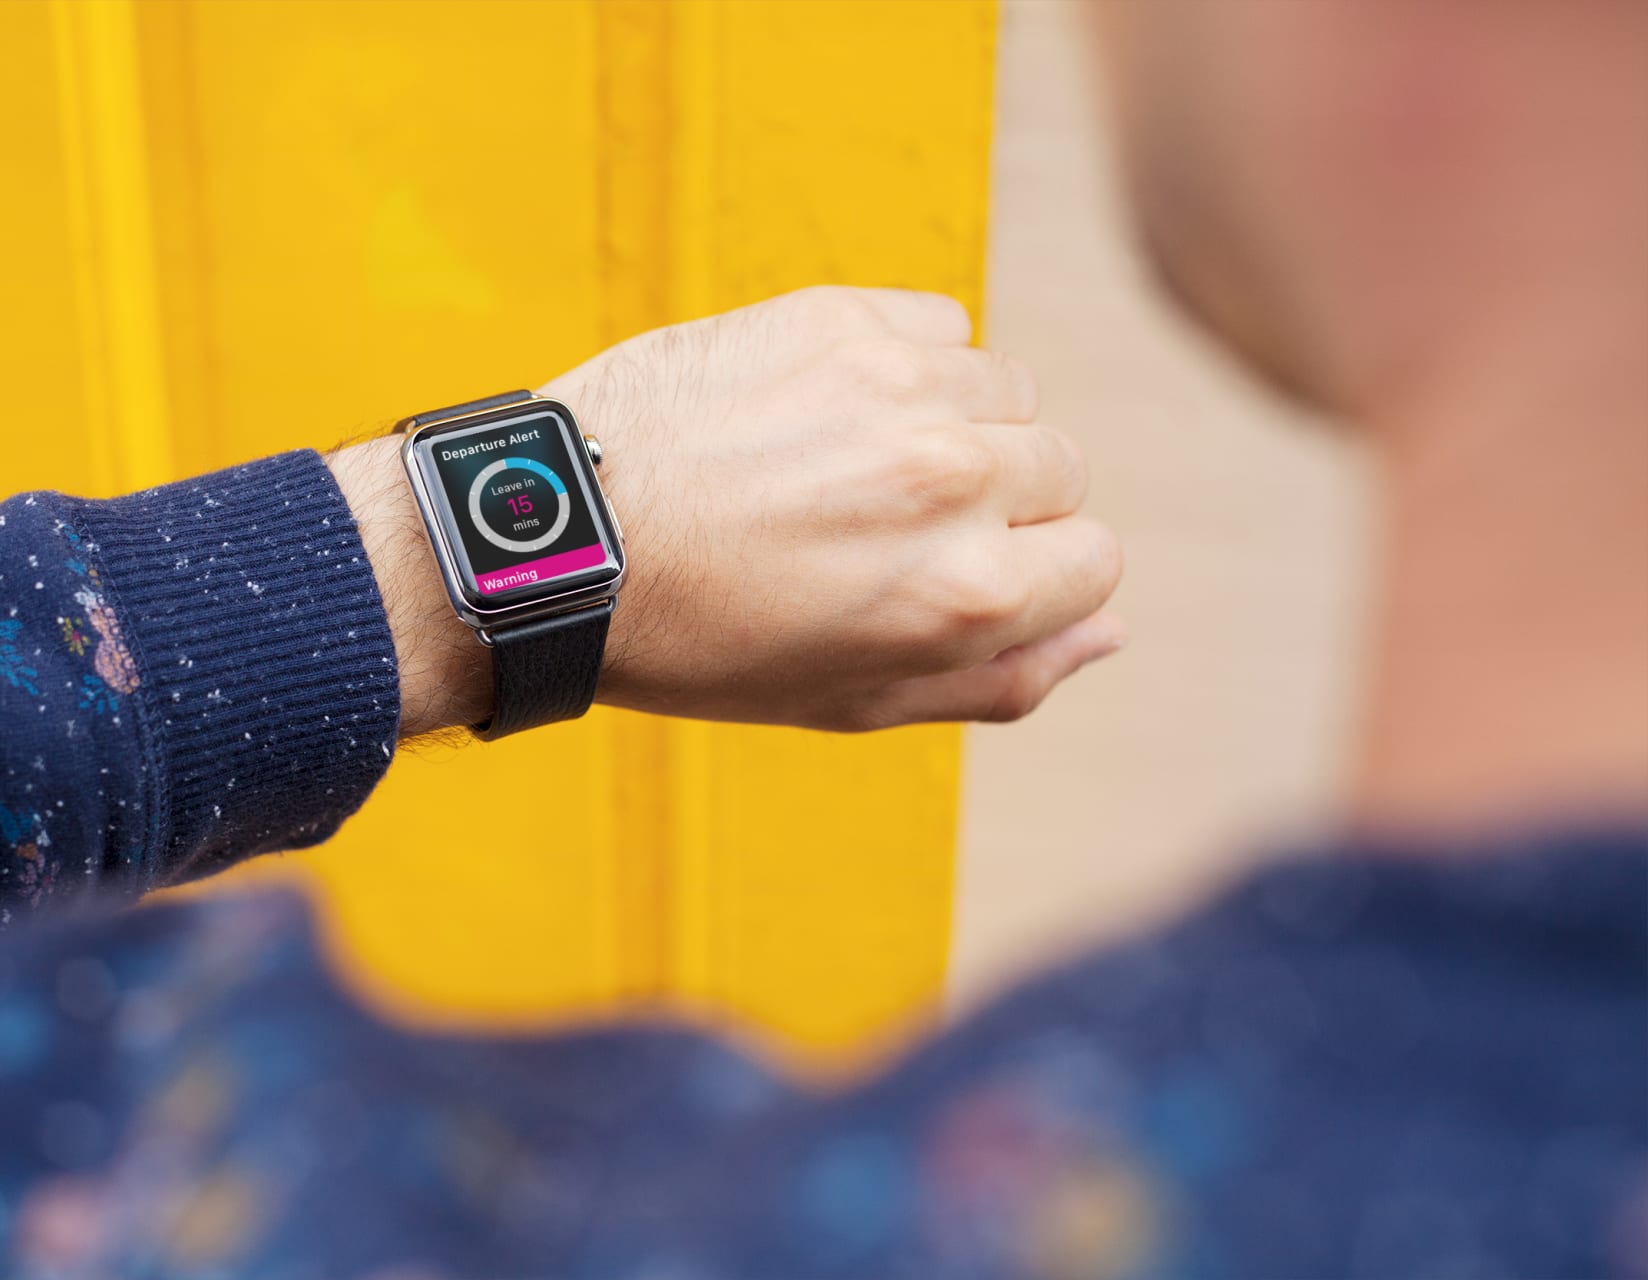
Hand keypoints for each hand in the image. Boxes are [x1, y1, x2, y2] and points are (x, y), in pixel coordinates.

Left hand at [332, 287, 1123, 736]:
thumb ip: (998, 678)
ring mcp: (902, 388)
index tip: (953, 575)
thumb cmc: (698, 641)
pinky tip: (821, 407)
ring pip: (1008, 390)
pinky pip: (941, 328)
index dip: (1029, 576)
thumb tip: (1112, 633)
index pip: (1096, 561)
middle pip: (1061, 469)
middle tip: (881, 526)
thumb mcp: (851, 700)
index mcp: (968, 596)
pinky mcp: (844, 317)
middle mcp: (955, 482)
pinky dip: (905, 363)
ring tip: (845, 464)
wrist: (556, 537)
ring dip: (954, 424)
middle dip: (997, 502)